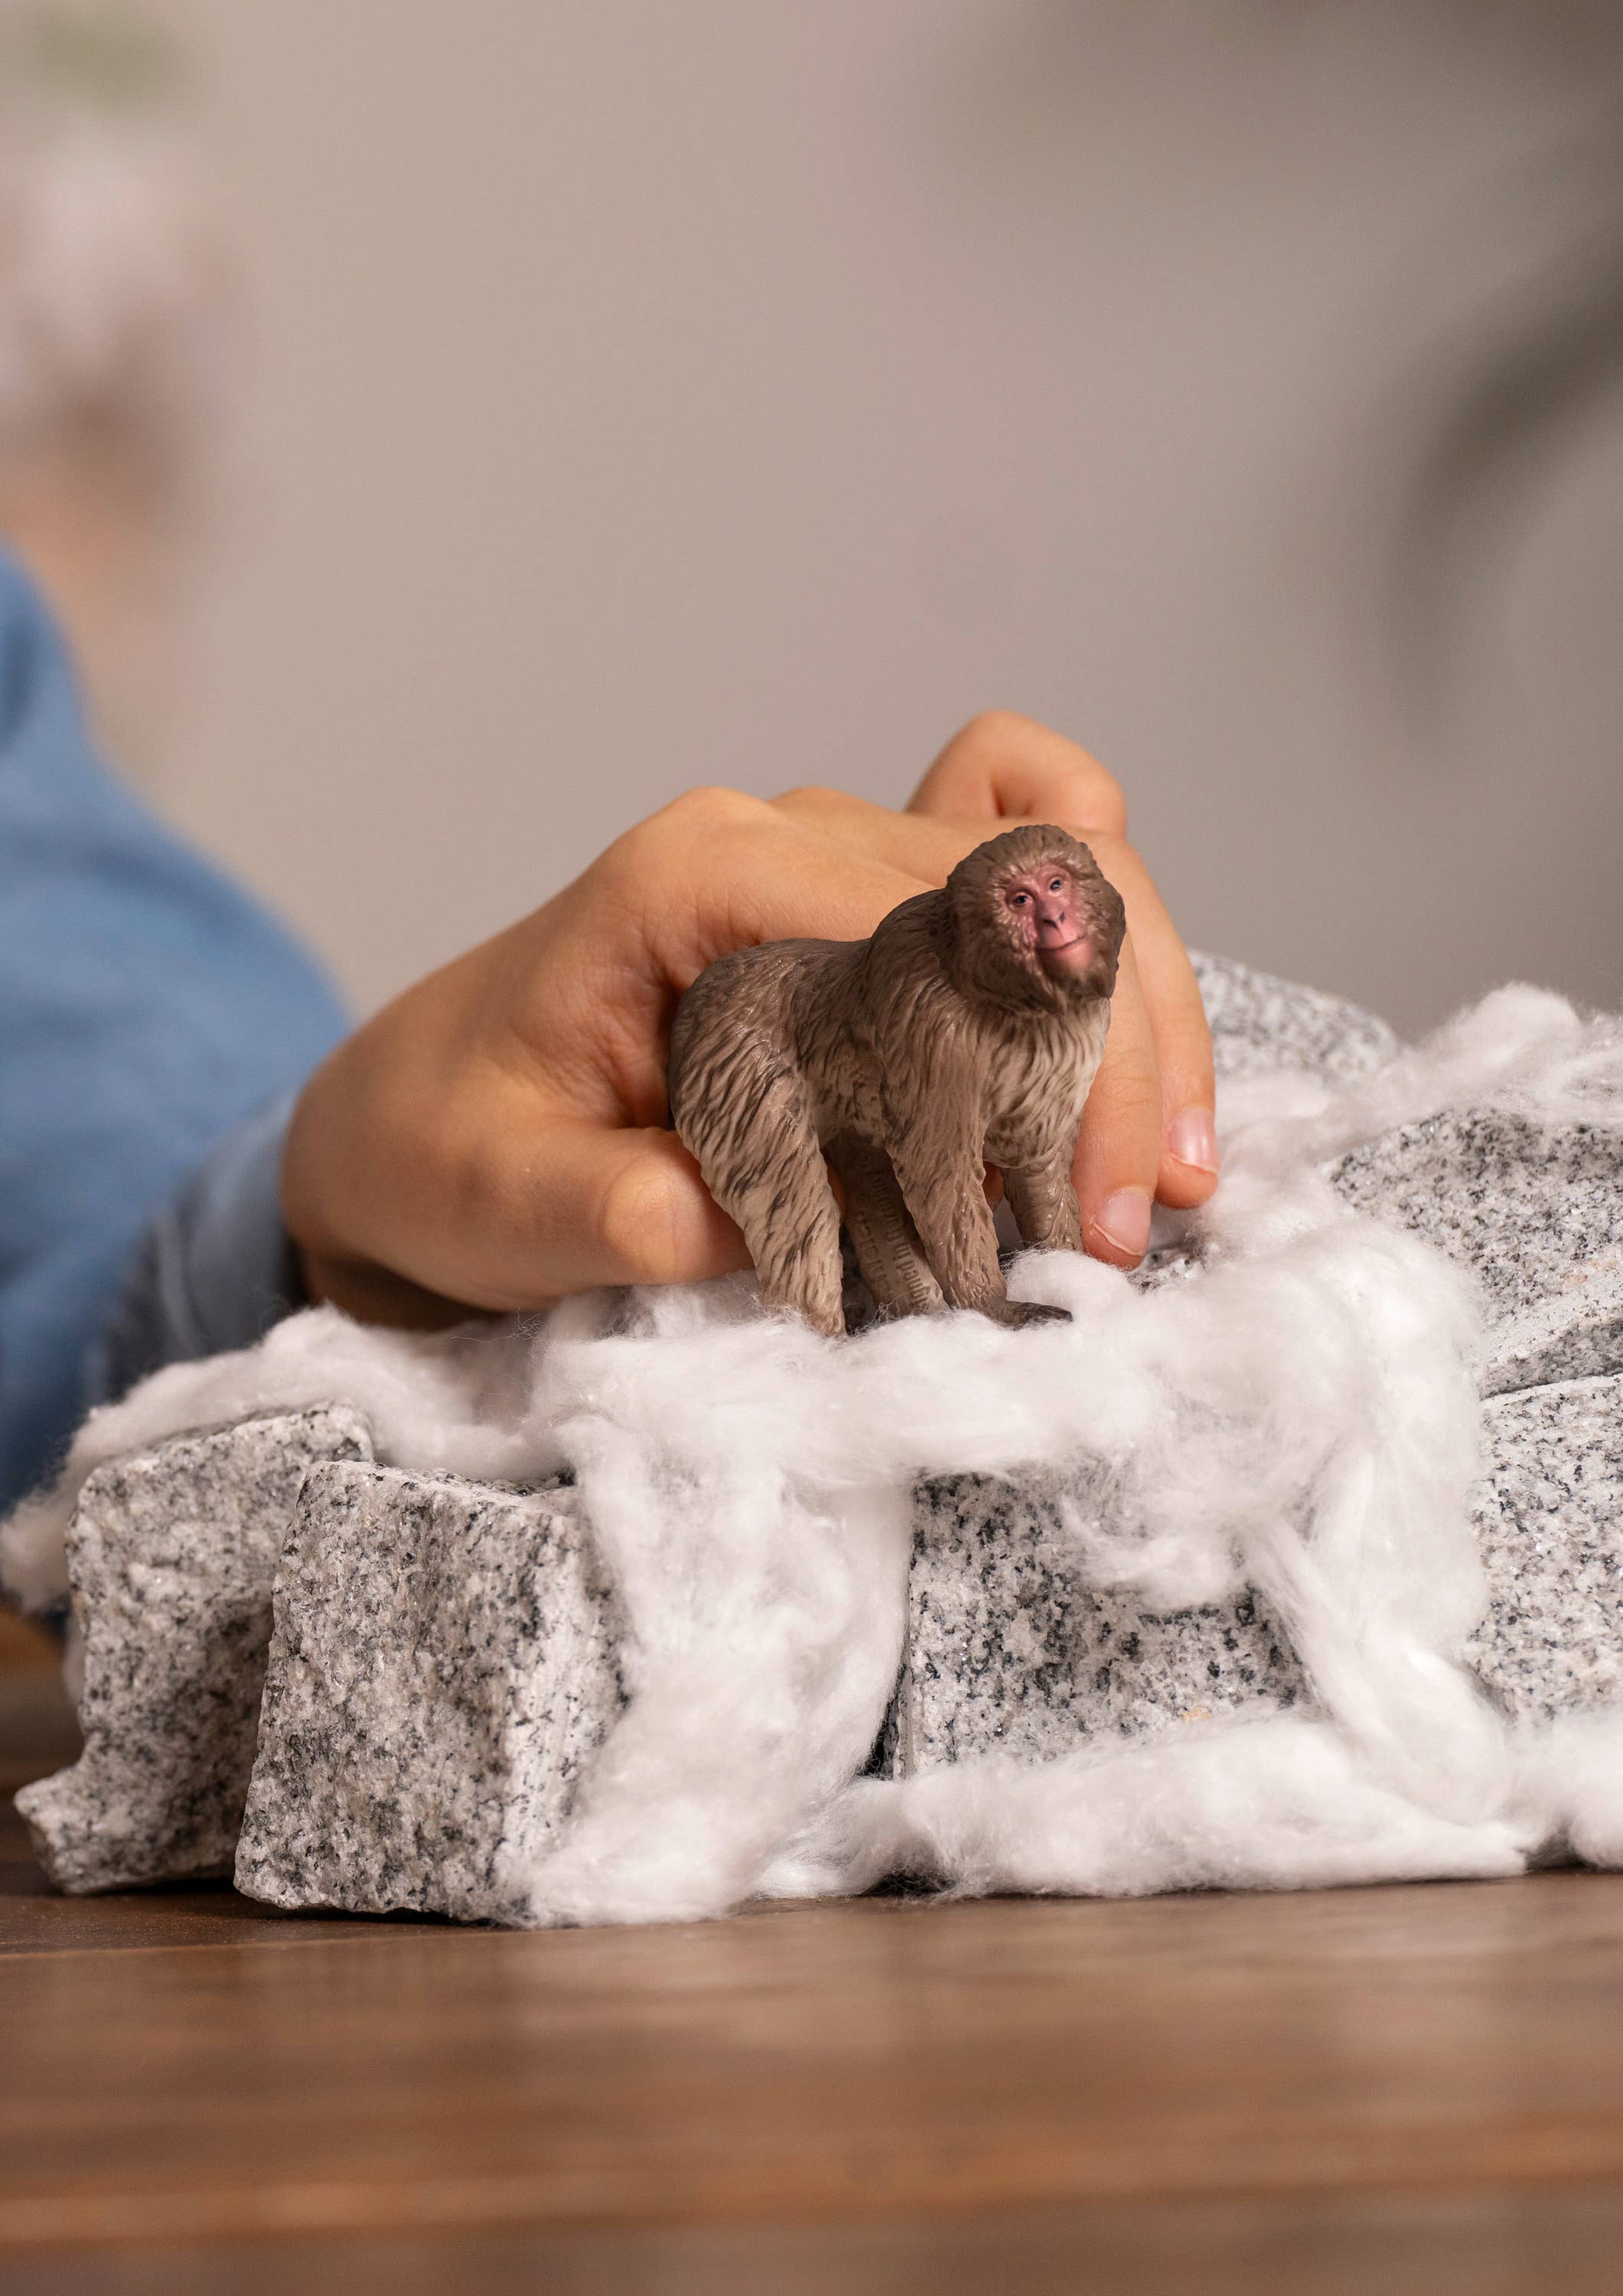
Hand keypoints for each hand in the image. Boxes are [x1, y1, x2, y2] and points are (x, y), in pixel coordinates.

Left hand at [283, 717, 1213, 1325]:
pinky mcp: (867, 902)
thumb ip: (608, 1210)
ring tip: (1157, 1183)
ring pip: (1055, 871)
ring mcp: (837, 855)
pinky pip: (1019, 840)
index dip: (1023, 1059)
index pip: (922, 925)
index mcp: (698, 877)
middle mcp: (786, 836)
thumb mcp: (495, 1201)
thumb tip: (745, 1227)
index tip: (1066, 1215)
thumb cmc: (449, 1146)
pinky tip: (1119, 1062)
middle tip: (1123, 1229)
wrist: (417, 1113)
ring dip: (1133, 1017)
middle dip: (1104, 1058)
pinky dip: (1094, 941)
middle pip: (1019, 888)